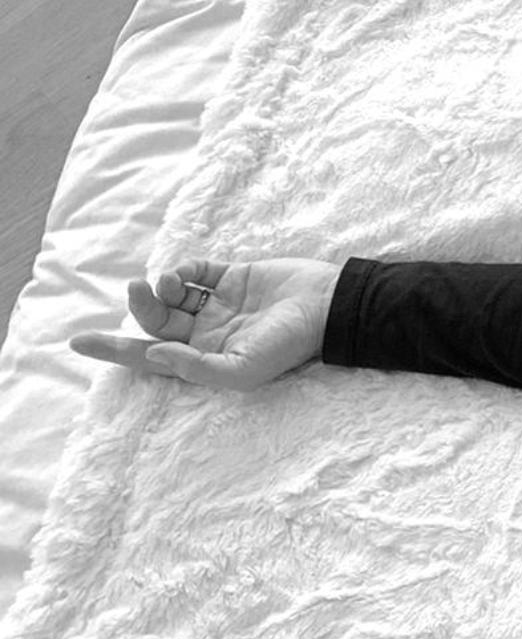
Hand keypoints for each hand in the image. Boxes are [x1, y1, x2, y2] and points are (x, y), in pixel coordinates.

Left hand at [70, 258, 341, 389]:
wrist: (327, 305)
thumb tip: (150, 353)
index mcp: (206, 358)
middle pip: (154, 322)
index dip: (113, 350)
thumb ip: (196, 368)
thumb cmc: (290, 344)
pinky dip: (183, 268)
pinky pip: (195, 270)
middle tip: (136, 289)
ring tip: (168, 282)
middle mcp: (207, 332)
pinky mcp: (231, 276)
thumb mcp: (243, 370)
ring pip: (170, 295)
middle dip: (139, 307)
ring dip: (158, 287)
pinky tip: (187, 272)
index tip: (77, 342)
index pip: (149, 357)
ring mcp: (218, 304)